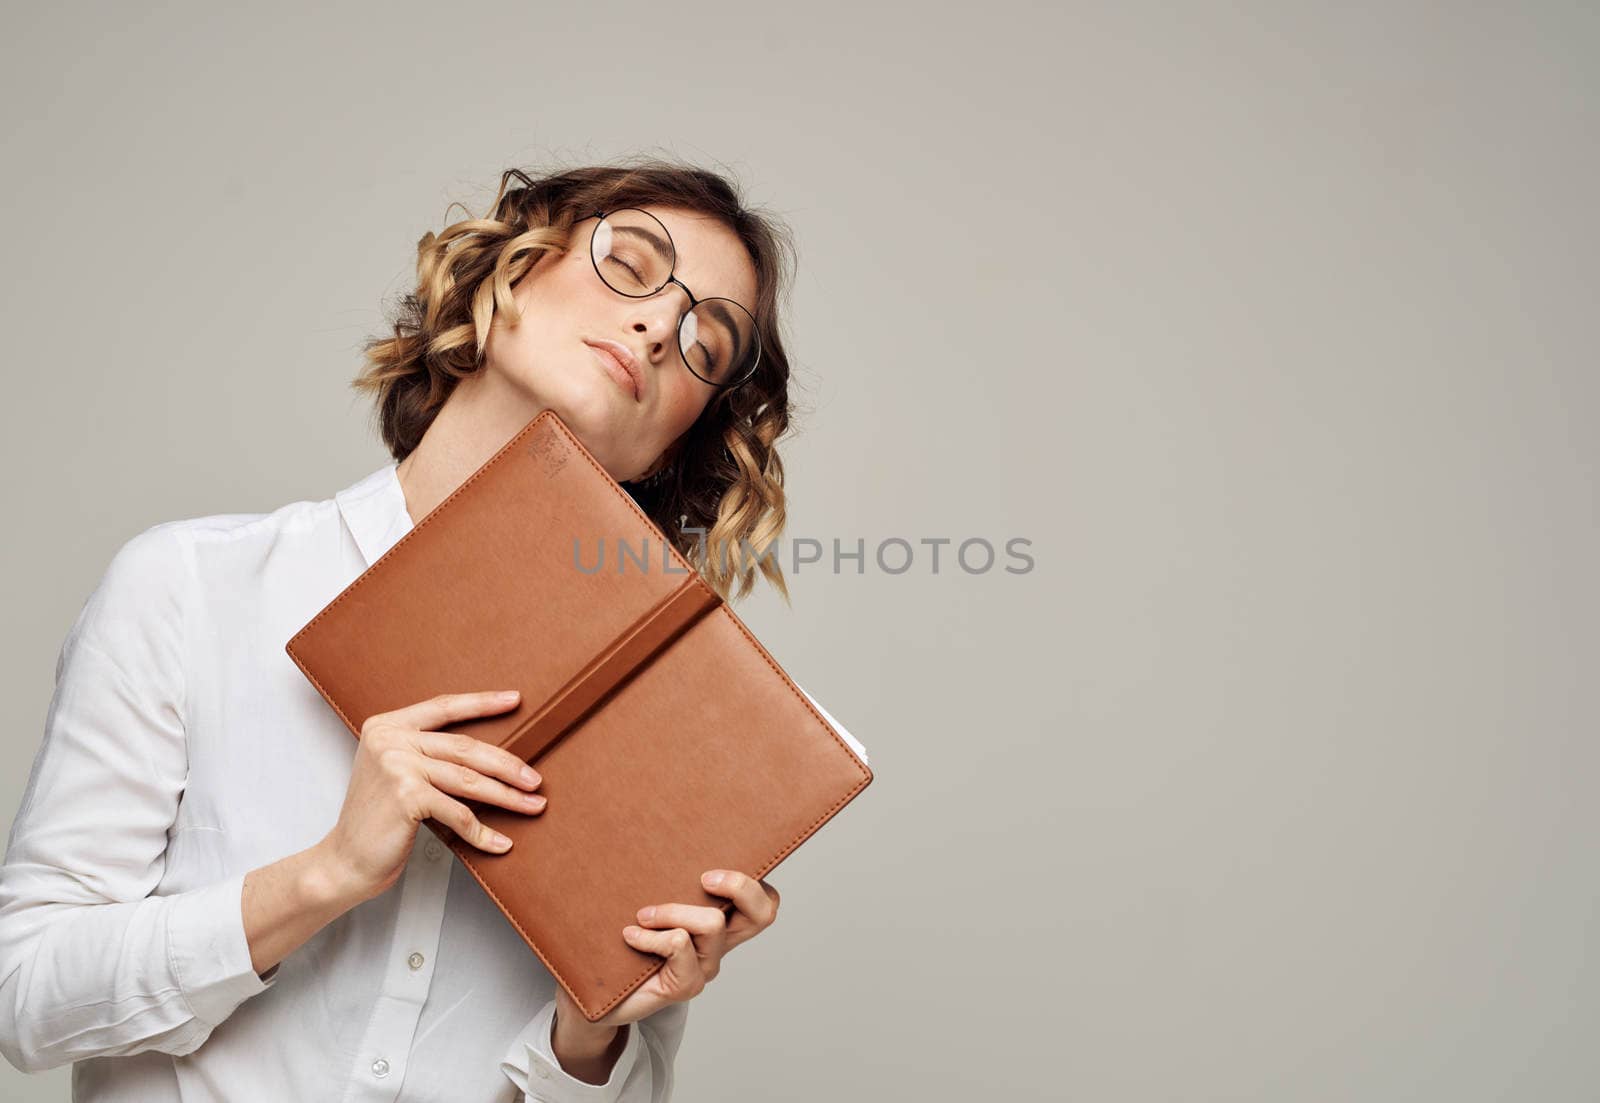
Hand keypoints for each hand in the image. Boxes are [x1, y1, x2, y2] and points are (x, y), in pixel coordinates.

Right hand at [314, 690, 544, 903]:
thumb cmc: (377, 820)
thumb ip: (427, 754)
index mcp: (387, 726)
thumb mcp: (396, 774)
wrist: (345, 861)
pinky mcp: (407, 796)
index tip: (516, 700)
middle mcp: (391, 740)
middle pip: (465, 748)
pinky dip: (483, 832)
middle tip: (535, 779)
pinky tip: (501, 843)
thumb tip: (488, 754)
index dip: (482, 703)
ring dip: (507, 796)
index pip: (444, 708)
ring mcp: (397, 766)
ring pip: (469, 780)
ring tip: (533, 805)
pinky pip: (459, 814)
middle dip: (507, 765)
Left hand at [552, 869, 780, 1036]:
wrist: (596, 997)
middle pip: (762, 912)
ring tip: (643, 914)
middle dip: (739, 885)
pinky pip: (679, 944)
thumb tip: (650, 823)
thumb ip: (657, 876)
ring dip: (675, 910)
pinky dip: (652, 936)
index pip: (764, 900)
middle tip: (703, 878)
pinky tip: (630, 935)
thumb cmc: (620, 942)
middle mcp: (720, 943)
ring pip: (713, 922)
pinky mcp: (684, 985)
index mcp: (720, 920)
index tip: (710, 869)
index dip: (755, 881)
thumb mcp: (644, 898)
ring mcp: (704, 965)